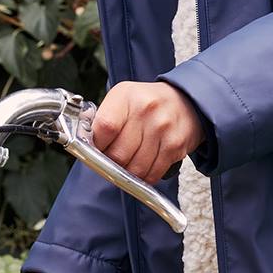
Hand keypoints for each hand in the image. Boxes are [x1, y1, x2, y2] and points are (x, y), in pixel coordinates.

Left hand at [86, 81, 205, 183]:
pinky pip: (152, 174)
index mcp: (126, 96)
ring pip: (135, 169)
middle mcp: (145, 110)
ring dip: (128, 172)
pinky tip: (144, 166)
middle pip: (118, 154)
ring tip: (129, 161)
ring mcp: (162, 129)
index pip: (104, 128)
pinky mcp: (175, 146)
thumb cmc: (148, 103)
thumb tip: (85, 144)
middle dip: (111, 163)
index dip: (97, 145)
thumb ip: (103, 118)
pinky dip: (144, 176)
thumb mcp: (123, 98)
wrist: (186, 101)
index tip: (97, 149)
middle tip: (112, 158)